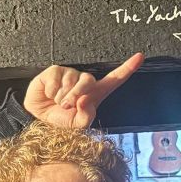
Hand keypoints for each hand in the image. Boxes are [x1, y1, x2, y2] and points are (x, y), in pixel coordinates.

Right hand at [24, 52, 143, 127]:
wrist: (40, 116)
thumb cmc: (62, 119)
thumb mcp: (77, 124)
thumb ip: (86, 116)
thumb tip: (84, 100)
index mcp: (96, 93)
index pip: (114, 79)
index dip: (128, 68)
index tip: (140, 57)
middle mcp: (85, 81)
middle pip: (89, 80)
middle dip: (75, 96)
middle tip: (66, 106)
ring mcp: (71, 74)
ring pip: (70, 81)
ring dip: (61, 96)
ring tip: (57, 101)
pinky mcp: (56, 70)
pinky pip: (56, 79)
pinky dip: (51, 91)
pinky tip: (49, 94)